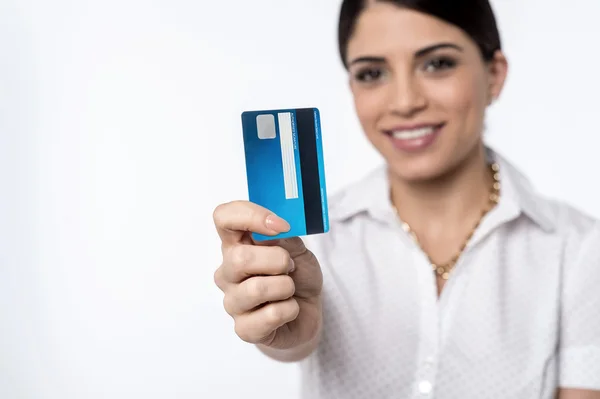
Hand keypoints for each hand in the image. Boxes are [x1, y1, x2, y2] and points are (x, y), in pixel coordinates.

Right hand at [213, 201, 322, 350]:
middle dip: (277, 260)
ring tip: (289, 290)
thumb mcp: (299, 250)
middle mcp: (228, 272)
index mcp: (237, 245)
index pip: (224, 217)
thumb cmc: (297, 277)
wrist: (307, 313)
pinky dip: (290, 309)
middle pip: (240, 258)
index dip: (250, 215)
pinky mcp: (244, 329)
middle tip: (290, 266)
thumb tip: (273, 230)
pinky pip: (270, 315)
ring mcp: (232, 301)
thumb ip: (285, 237)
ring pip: (257, 288)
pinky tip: (289, 309)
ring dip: (286, 287)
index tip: (280, 225)